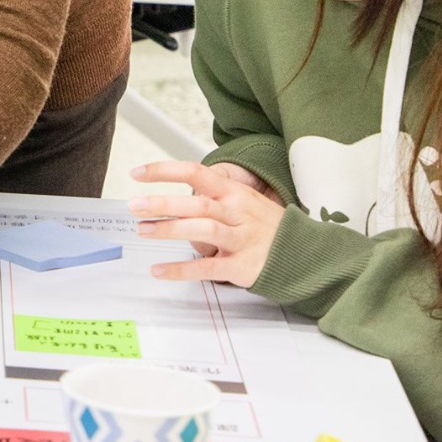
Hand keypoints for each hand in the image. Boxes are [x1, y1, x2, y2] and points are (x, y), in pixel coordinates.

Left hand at [130, 160, 286, 285]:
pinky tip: (159, 270)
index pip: (196, 172)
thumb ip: (211, 198)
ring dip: (169, 229)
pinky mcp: (243, 266)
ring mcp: (241, 239)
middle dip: (162, 203)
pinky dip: (181, 269)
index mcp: (235, 193)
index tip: (137, 174)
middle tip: (134, 206)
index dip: (165, 171)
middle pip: (197, 202)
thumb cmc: (265, 227)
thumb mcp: (244, 202)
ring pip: (202, 229)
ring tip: (143, 231)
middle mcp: (238, 212)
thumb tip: (170, 199)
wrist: (307, 254)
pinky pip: (208, 267)